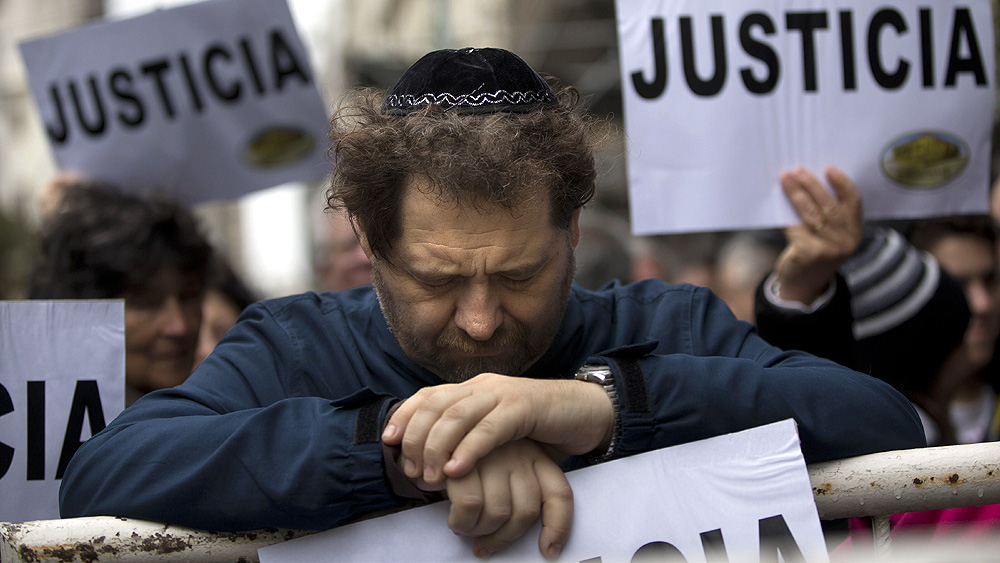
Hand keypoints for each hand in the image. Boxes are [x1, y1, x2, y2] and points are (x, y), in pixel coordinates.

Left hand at [383, 372, 612, 484]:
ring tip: (430, 476)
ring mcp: (502, 394)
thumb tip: (432, 459)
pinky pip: (490, 429)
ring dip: (437, 447)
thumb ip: (467, 434)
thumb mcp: (494, 429)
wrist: (583, 411)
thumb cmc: (536, 427)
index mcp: (472, 389)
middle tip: (410, 469)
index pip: (428, 396)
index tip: (388, 441)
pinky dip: (469, 450)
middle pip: (436, 406)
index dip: (404, 416)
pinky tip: (457, 470)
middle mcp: (482, 386)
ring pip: (457, 416)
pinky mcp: (524, 408)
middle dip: (416, 437)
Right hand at [443, 439, 572, 559]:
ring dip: (479, 531)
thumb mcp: (499, 469)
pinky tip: (455, 520)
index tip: (549, 549)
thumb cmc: (466, 456)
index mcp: (535, 455)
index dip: (558, 527)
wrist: (429, 428)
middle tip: (484, 542)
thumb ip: (512, 491)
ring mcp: (493, 454)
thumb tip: (536, 538)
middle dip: (502, 538)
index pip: (558, 495)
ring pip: (499, 512)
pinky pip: (472, 506)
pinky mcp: (465, 459)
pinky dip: (462, 522)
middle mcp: (519, 452)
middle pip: (525, 512)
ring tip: (465, 528)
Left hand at [774, 166, 862, 303]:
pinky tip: (778, 204)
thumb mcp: (830, 236)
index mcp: (855, 232)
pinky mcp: (809, 253)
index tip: (828, 169)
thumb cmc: (814, 254)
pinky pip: (795, 227)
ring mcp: (829, 248)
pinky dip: (786, 215)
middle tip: (797, 170)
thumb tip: (807, 182)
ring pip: (810, 214)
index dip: (842, 183)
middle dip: (811, 185)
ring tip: (786, 179)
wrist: (803, 287)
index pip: (854, 201)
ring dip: (796, 194)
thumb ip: (828, 216)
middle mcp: (847, 240)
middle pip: (829, 205)